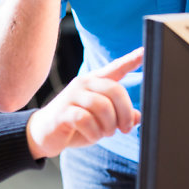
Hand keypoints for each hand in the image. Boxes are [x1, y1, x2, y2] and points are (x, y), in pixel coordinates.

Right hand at [26, 48, 142, 158]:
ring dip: (109, 125)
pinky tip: (92, 136)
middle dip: (125, 112)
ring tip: (105, 133)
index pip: (115, 68)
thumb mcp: (101, 121)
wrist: (44, 134)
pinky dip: (94, 132)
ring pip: (102, 106)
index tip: (144, 52)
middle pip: (114, 90)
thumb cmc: (75, 124)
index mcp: (94, 82)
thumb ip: (119, 116)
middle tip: (125, 128)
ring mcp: (72, 96)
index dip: (131, 60)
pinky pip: (86, 120)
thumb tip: (138, 117)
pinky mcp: (63, 112)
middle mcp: (83, 84)